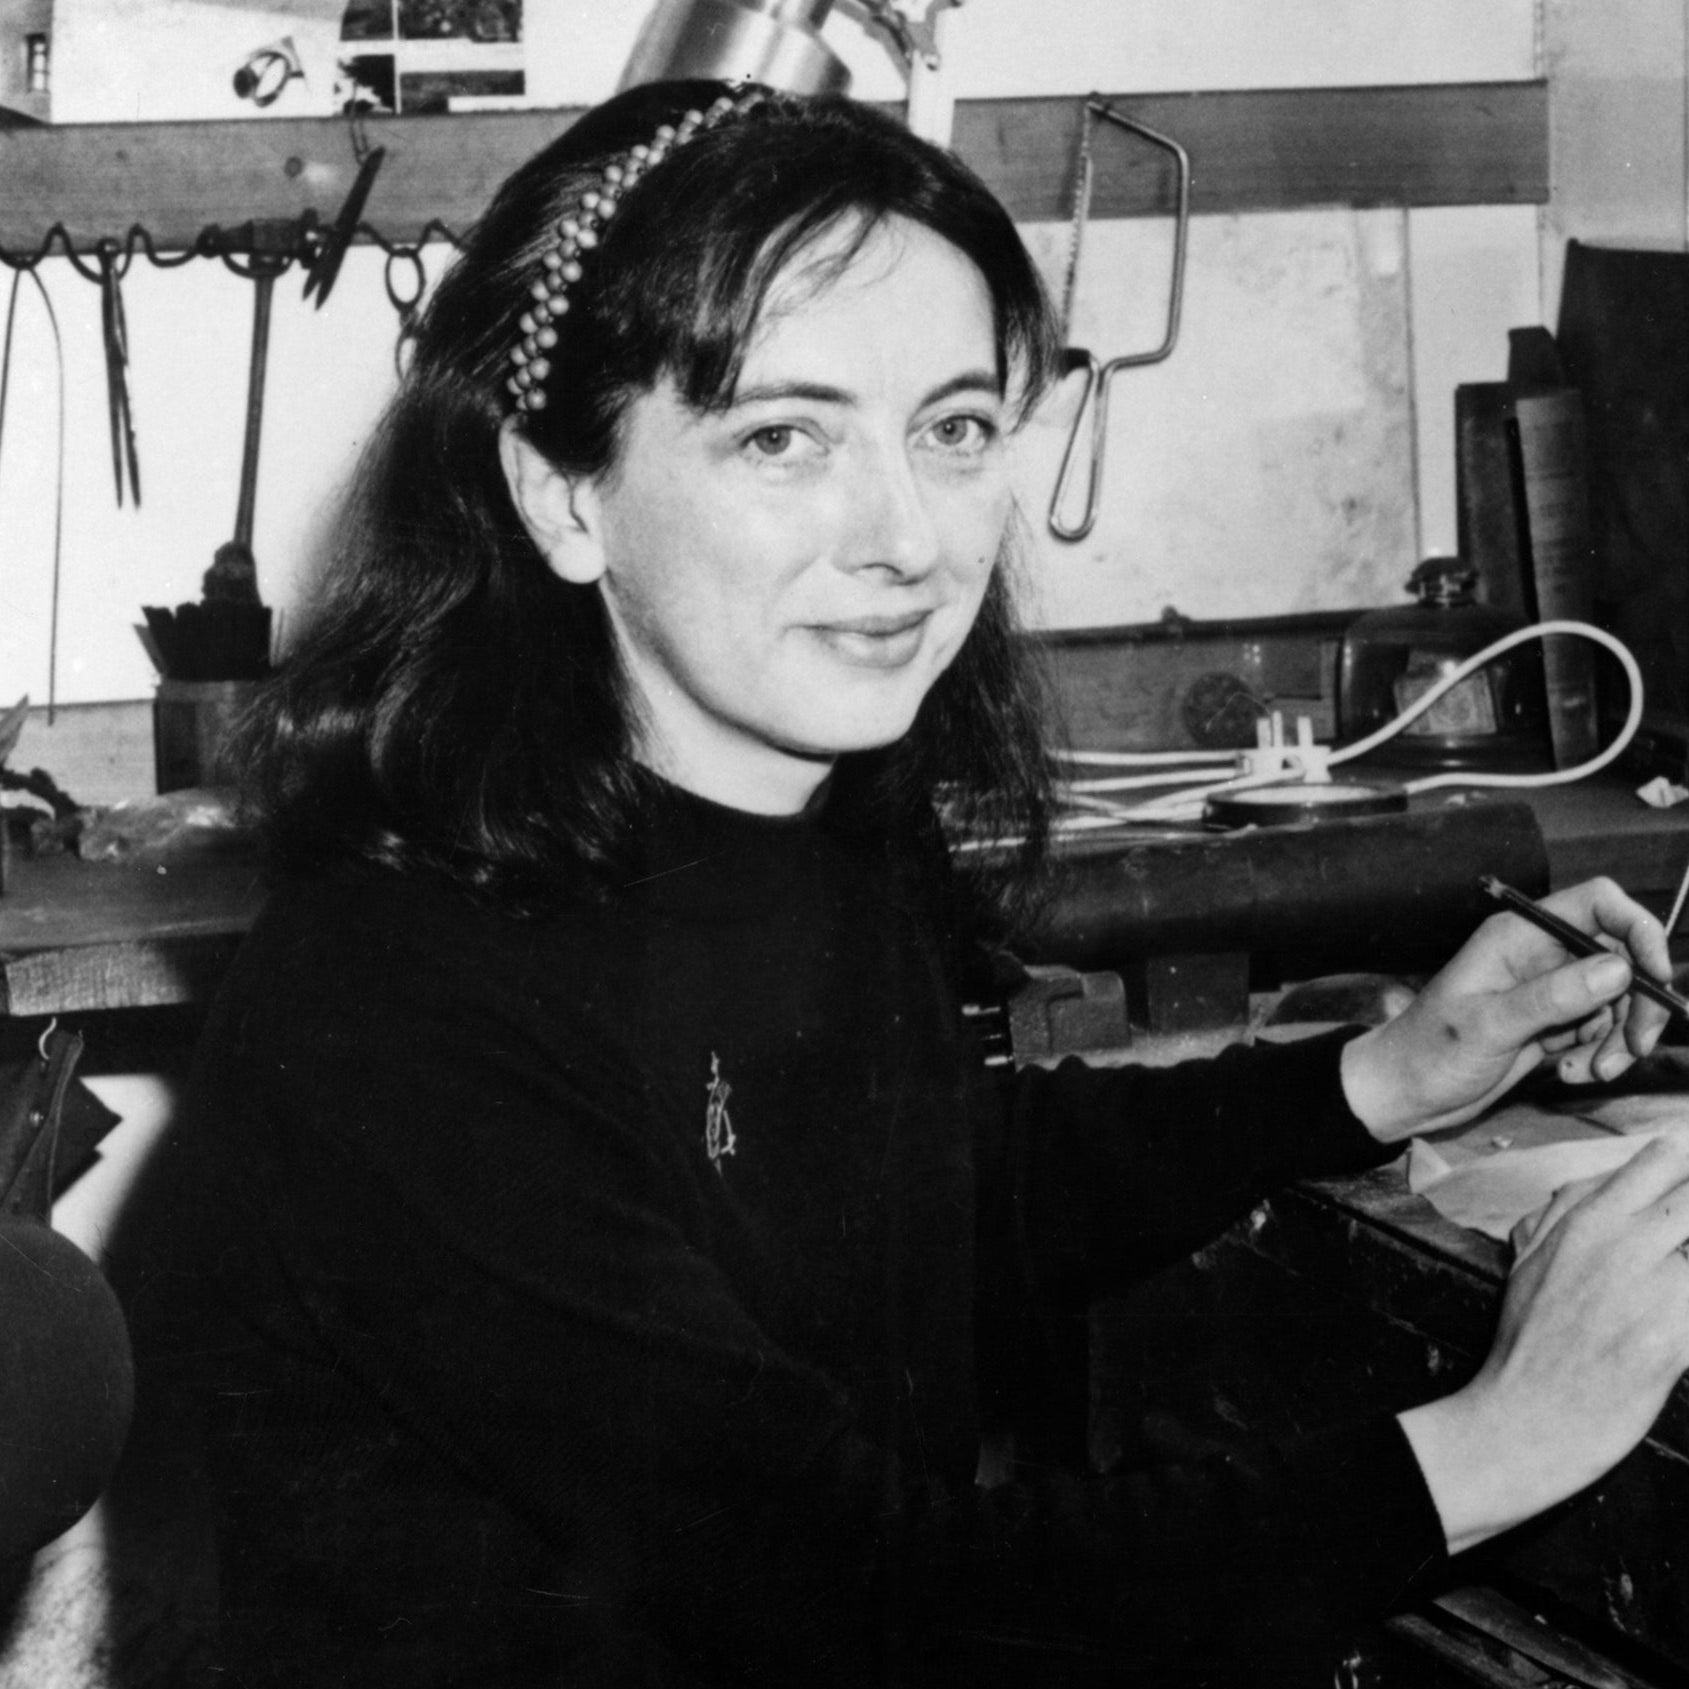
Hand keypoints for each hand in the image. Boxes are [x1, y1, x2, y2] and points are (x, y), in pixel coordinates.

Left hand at [1341, 876, 1672, 1140]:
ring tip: (1588, 1073)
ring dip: (1616, 1039)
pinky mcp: (1553, 1024)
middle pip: (1622, 957)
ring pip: (1618, 1000)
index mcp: (1519, 935)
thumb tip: (1619, 969)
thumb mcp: (1489, 1026)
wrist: (1404, 1094)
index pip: (1599, 904)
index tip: (1656, 979)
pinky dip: (1599, 1054)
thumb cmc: (1429, 1053)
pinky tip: (1569, 1074)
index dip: (1639, 932)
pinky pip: (1601, 1031)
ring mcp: (1549, 990)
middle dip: (1637, 1003)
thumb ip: (1552, 998)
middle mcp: (1540, 955)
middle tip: (1634, 1048)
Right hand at [1400, 1133, 1688, 1553]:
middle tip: (1678, 1253)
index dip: (1684, 1167)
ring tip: (1673, 1289)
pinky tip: (1682, 1323)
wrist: (1523, 1420)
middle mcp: (1623, 1244)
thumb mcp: (1526, 1263)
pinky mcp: (1674, 1340)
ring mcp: (1653, 1291)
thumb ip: (1562, 1214)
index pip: (1661, 1161)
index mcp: (1586, 1221)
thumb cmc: (1526, 1346)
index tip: (1685, 1183)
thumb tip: (1600, 1181)